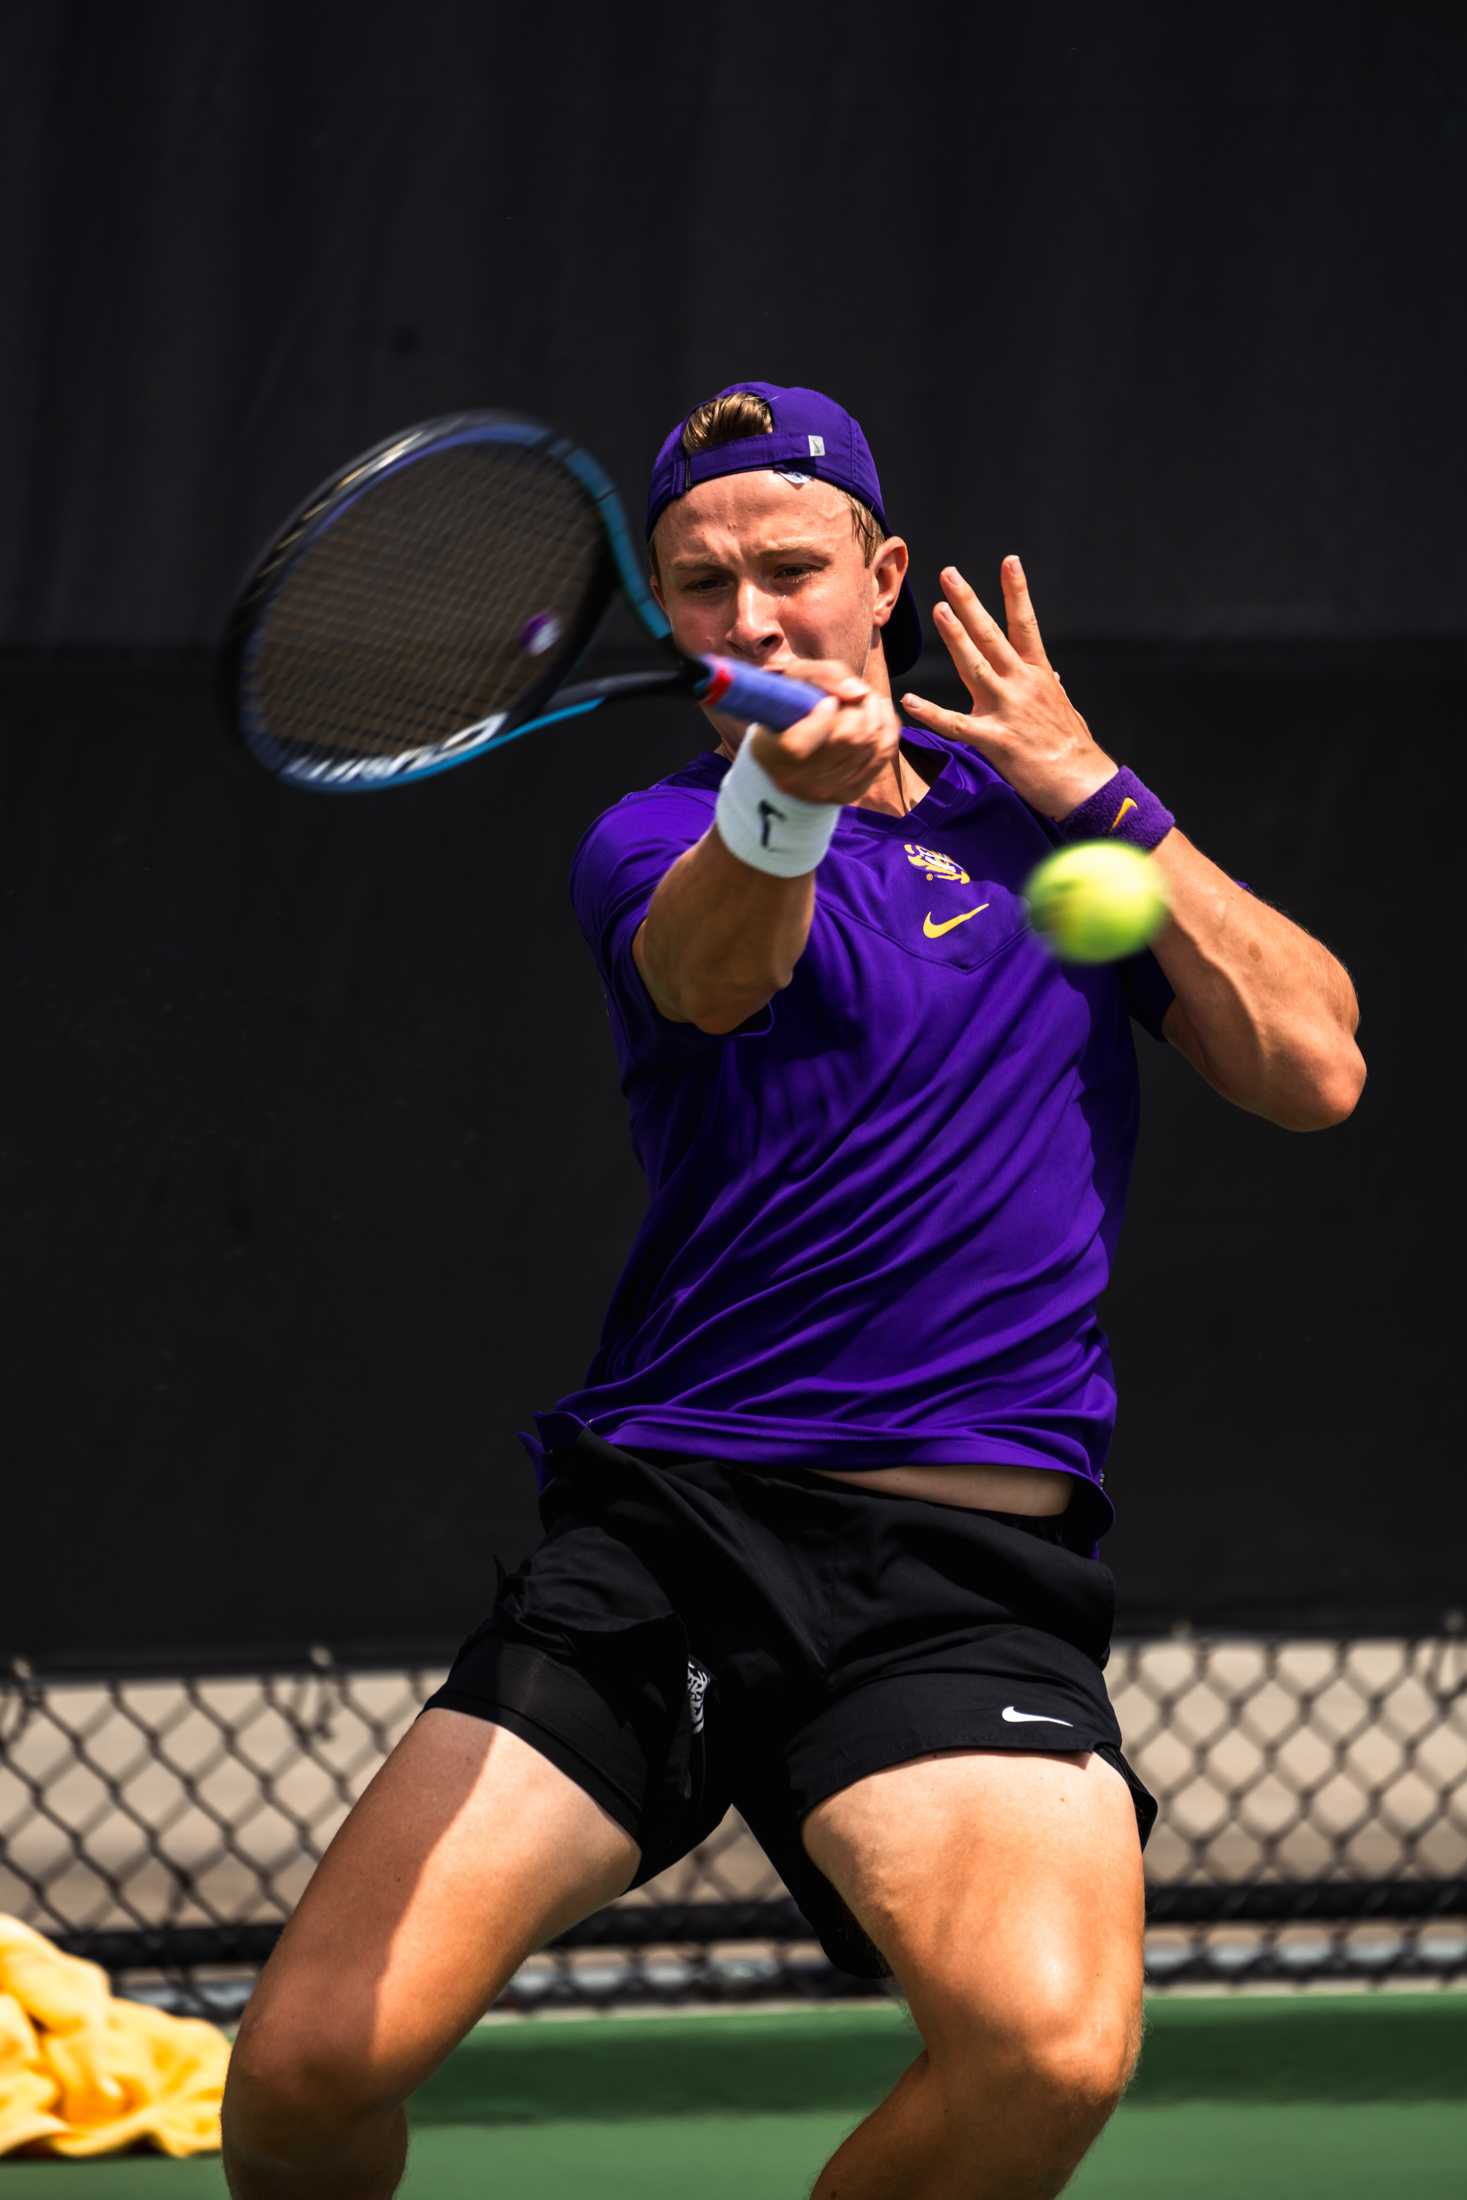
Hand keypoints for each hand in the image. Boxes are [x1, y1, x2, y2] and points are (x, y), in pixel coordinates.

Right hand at [738, 660, 903, 808]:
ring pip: (871, 744)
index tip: (828, 702)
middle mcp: (801, 779)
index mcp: (775, 754)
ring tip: (867, 700)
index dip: (822, 718)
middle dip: (860, 707)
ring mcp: (828, 790)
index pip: (800, 745)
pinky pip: (883, 755)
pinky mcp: (851, 792)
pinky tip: (879, 714)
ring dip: (876, 713)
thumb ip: (823, 676)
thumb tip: (859, 691)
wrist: (787, 759)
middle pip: (849, 737)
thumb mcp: (792, 681)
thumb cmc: (789, 710)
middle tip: (856, 694)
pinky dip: (888, 728)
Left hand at [902, 558, 1118, 819]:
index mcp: (1039, 674)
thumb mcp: (1064, 709)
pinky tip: (910, 701)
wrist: (1083, 782)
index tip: (1009, 561)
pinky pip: (956, 724)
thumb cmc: (1072, 747)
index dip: (1016, 592)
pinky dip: (932, 713)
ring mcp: (1008, 709)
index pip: (1025, 624)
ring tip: (939, 609)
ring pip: (975, 665)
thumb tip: (1055, 677)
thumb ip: (1052, 690)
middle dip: (969, 603)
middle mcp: (1022, 684)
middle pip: (992, 635)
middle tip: (950, 574)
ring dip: (956, 637)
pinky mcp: (995, 739)